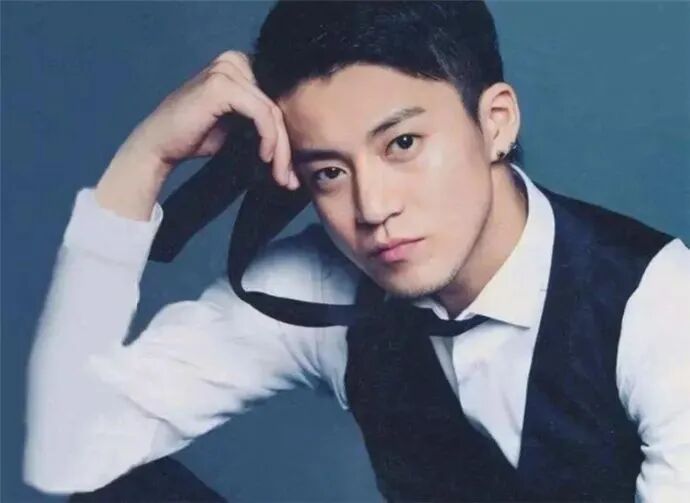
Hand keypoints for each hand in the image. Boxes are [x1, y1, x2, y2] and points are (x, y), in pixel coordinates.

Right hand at [96, 50, 296, 219]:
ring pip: (272, 113)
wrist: (159, 145)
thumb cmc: (196, 136)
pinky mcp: (222, 85)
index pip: (277, 101)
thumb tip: (298, 140)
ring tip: (281, 176)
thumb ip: (263, 122)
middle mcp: (235, 60)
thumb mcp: (238, 125)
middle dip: (287, 148)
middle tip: (291, 180)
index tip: (292, 171)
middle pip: (277, 106)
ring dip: (281, 150)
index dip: (289, 137)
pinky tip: (265, 157)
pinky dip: (269, 138)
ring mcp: (227, 70)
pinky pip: (261, 113)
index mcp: (242, 65)